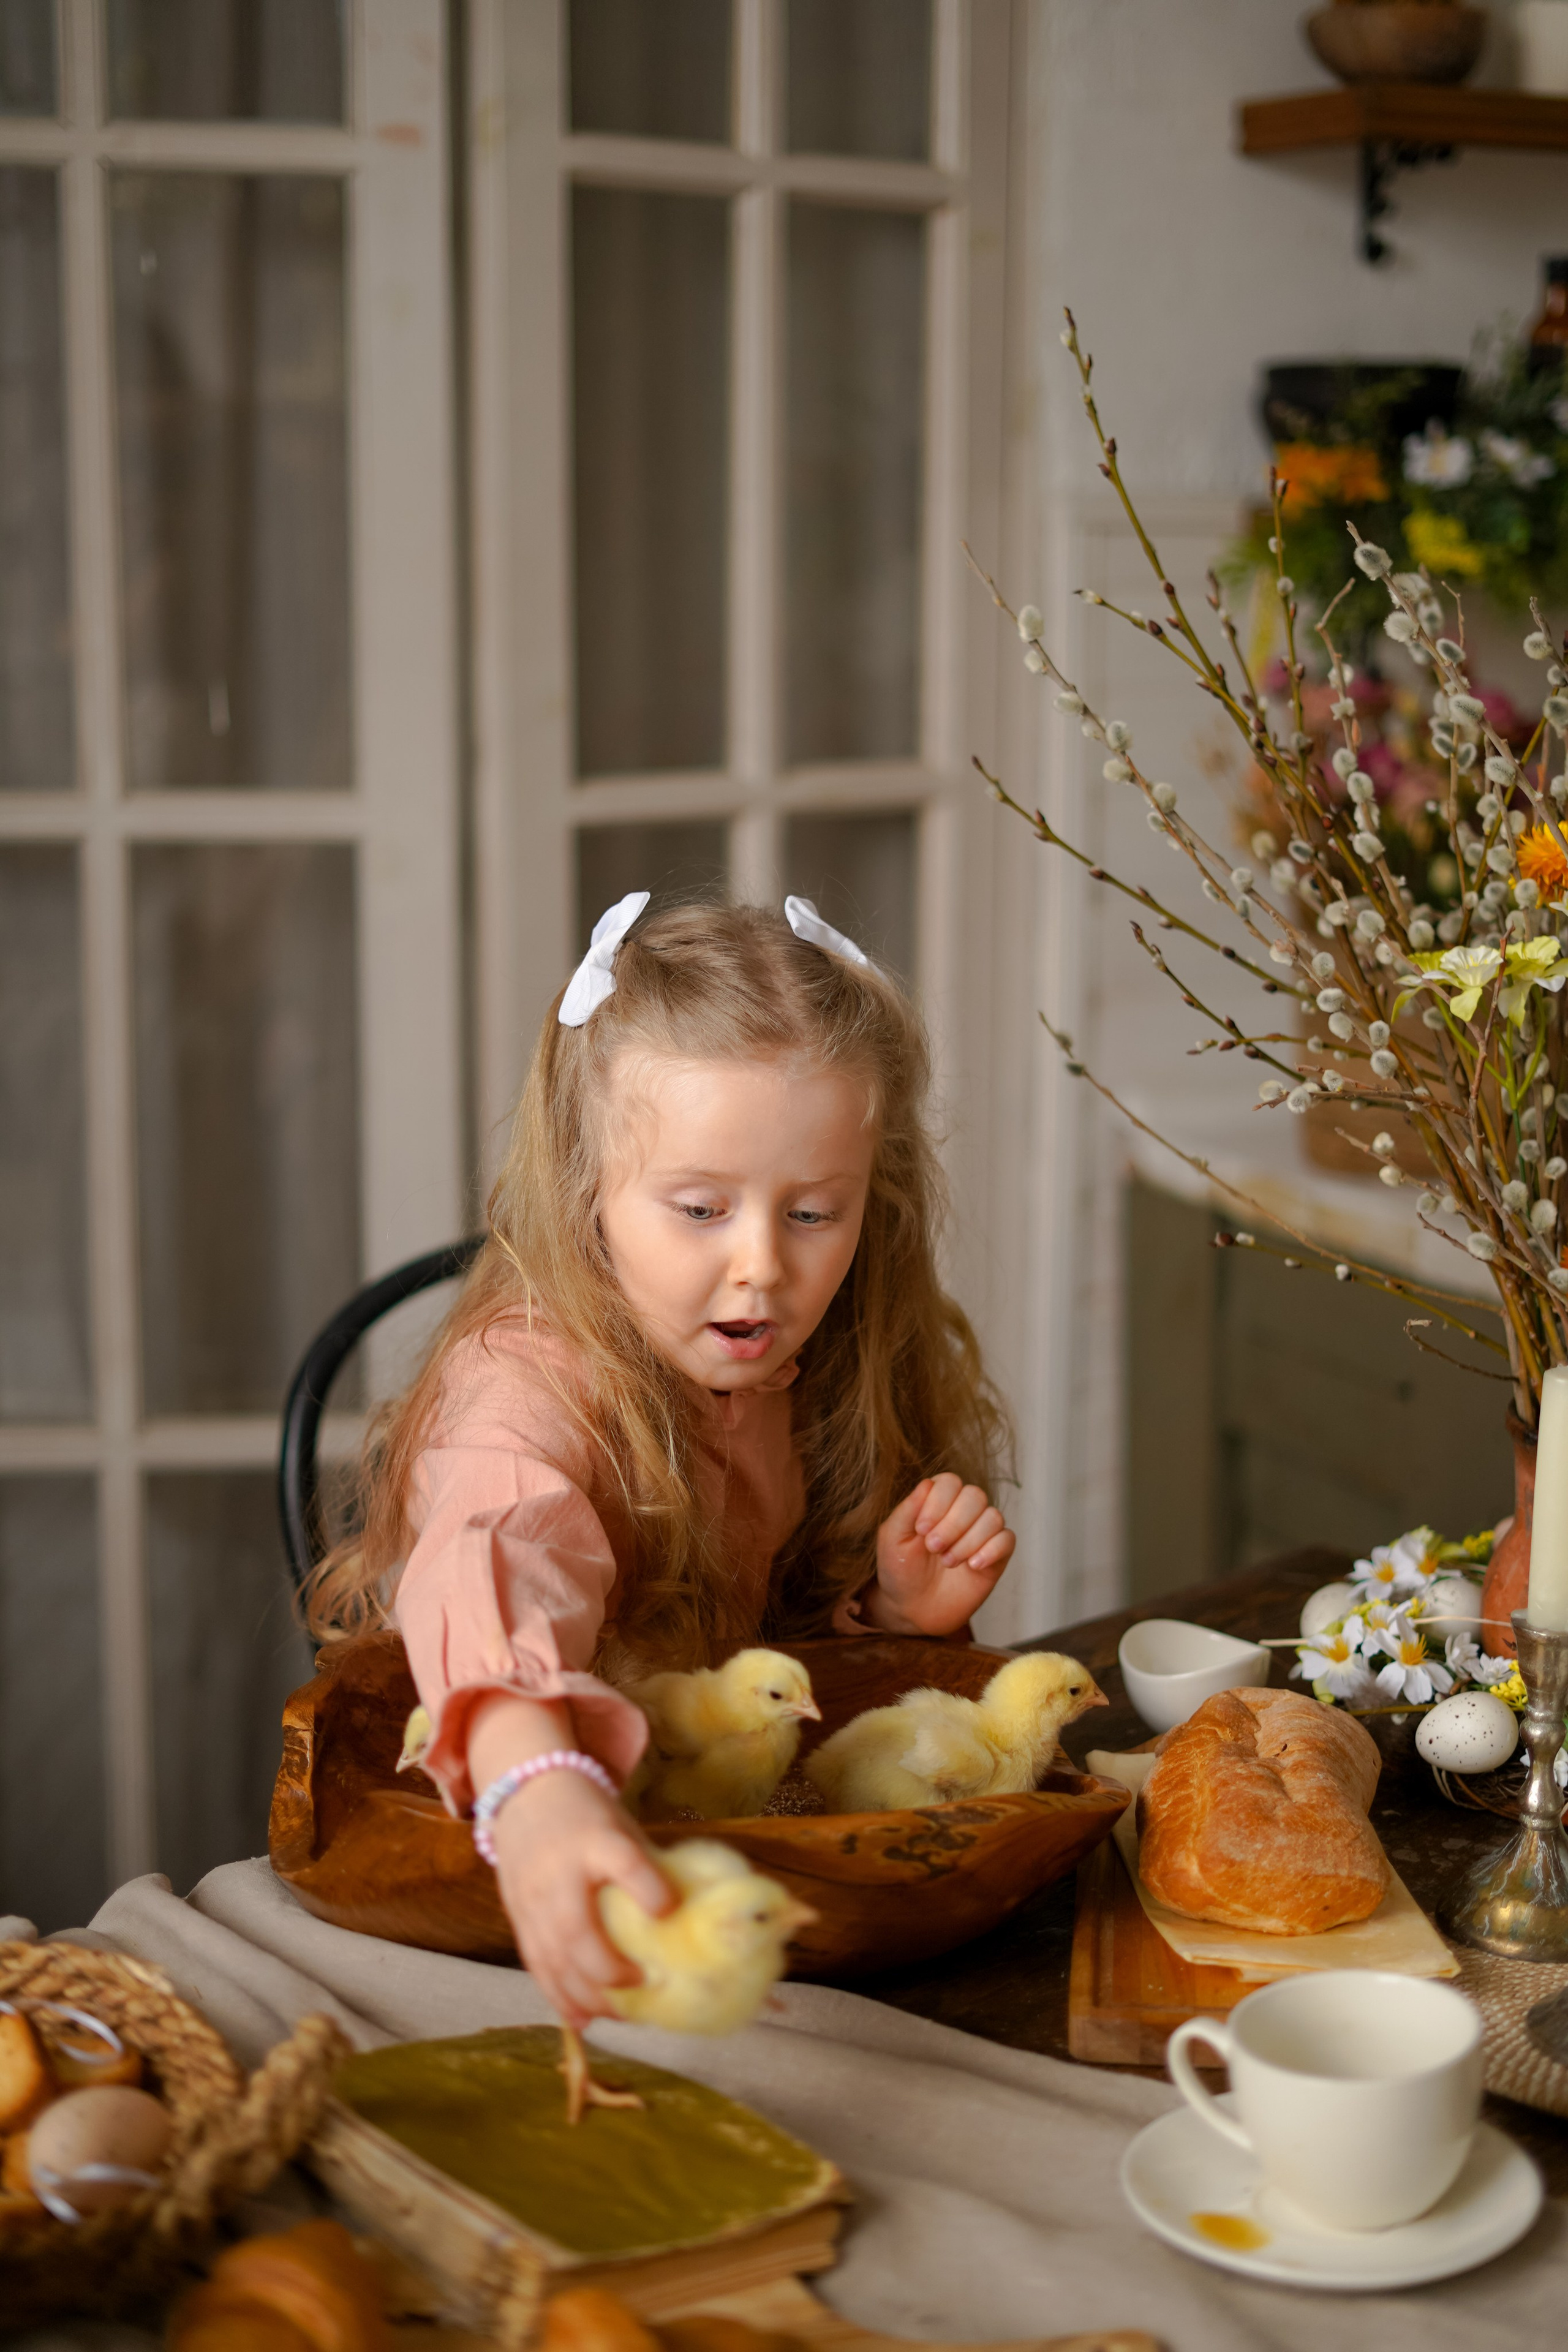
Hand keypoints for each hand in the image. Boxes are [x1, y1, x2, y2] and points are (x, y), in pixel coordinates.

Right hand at [466, 1690, 671, 2023]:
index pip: (624, 1861)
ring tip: (620, 2015)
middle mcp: (559, 1870)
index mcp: (596, 1837)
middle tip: (644, 1986)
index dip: (648, 1888)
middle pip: (577, 1929)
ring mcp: (532, 1896)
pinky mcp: (517, 1915)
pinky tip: (582, 2019)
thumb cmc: (587, 1812)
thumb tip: (690, 1918)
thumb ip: (646, 1866)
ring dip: (587, 1995)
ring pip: (553, 1957)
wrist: (524, 1789)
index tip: (669, 1913)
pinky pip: (536, 1963)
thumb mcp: (621, 1824)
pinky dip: (558, 1996)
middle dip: (610, 1970)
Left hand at [867, 1473, 1015, 1635]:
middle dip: (953, 1523)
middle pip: (975, 1496)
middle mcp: (963, 1512)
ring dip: (969, 1541)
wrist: (913, 1609)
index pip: (949, 1482)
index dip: (938, 1503)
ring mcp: (981, 1533)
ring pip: (993, 1517)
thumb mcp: (892, 1539)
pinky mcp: (996, 1556)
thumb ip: (908, 1510)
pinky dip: (991, 1550)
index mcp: (937, 1501)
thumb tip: (927, 1483)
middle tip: (933, 1548)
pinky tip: (972, 1566)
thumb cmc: (900, 1569)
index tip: (921, 1530)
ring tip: (948, 1562)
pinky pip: (1007, 1540)